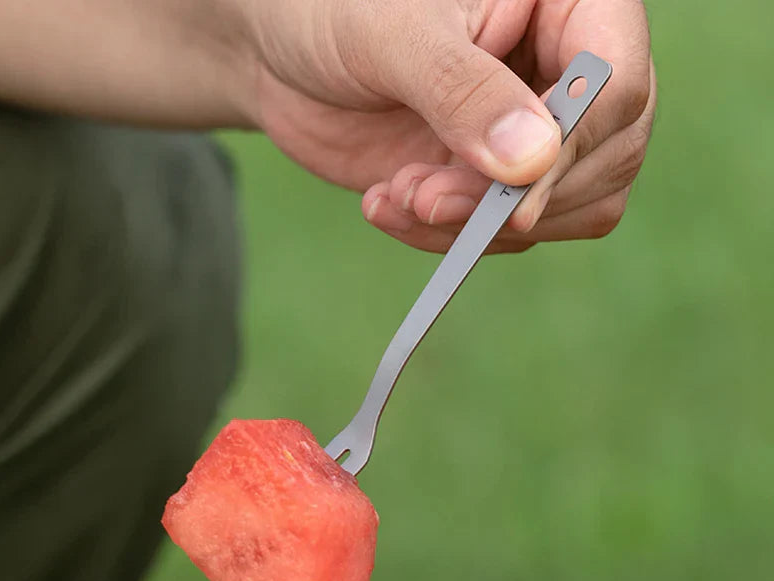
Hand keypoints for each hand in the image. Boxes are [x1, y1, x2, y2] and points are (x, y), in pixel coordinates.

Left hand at [244, 0, 654, 252]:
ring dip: (475, 226)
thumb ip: (463, 92)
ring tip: (398, 195)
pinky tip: (387, 204)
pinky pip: (502, 234)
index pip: (616, 82)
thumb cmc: (334, 8)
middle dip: (511, 200)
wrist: (284, 50)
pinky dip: (445, 237)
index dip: (575, 148)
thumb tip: (535, 160)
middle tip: (425, 196)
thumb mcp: (396, 35)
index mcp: (563, 4)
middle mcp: (561, 70)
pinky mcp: (492, 180)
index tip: (517, 201)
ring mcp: (530, 131)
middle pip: (605, 159)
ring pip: (559, 209)